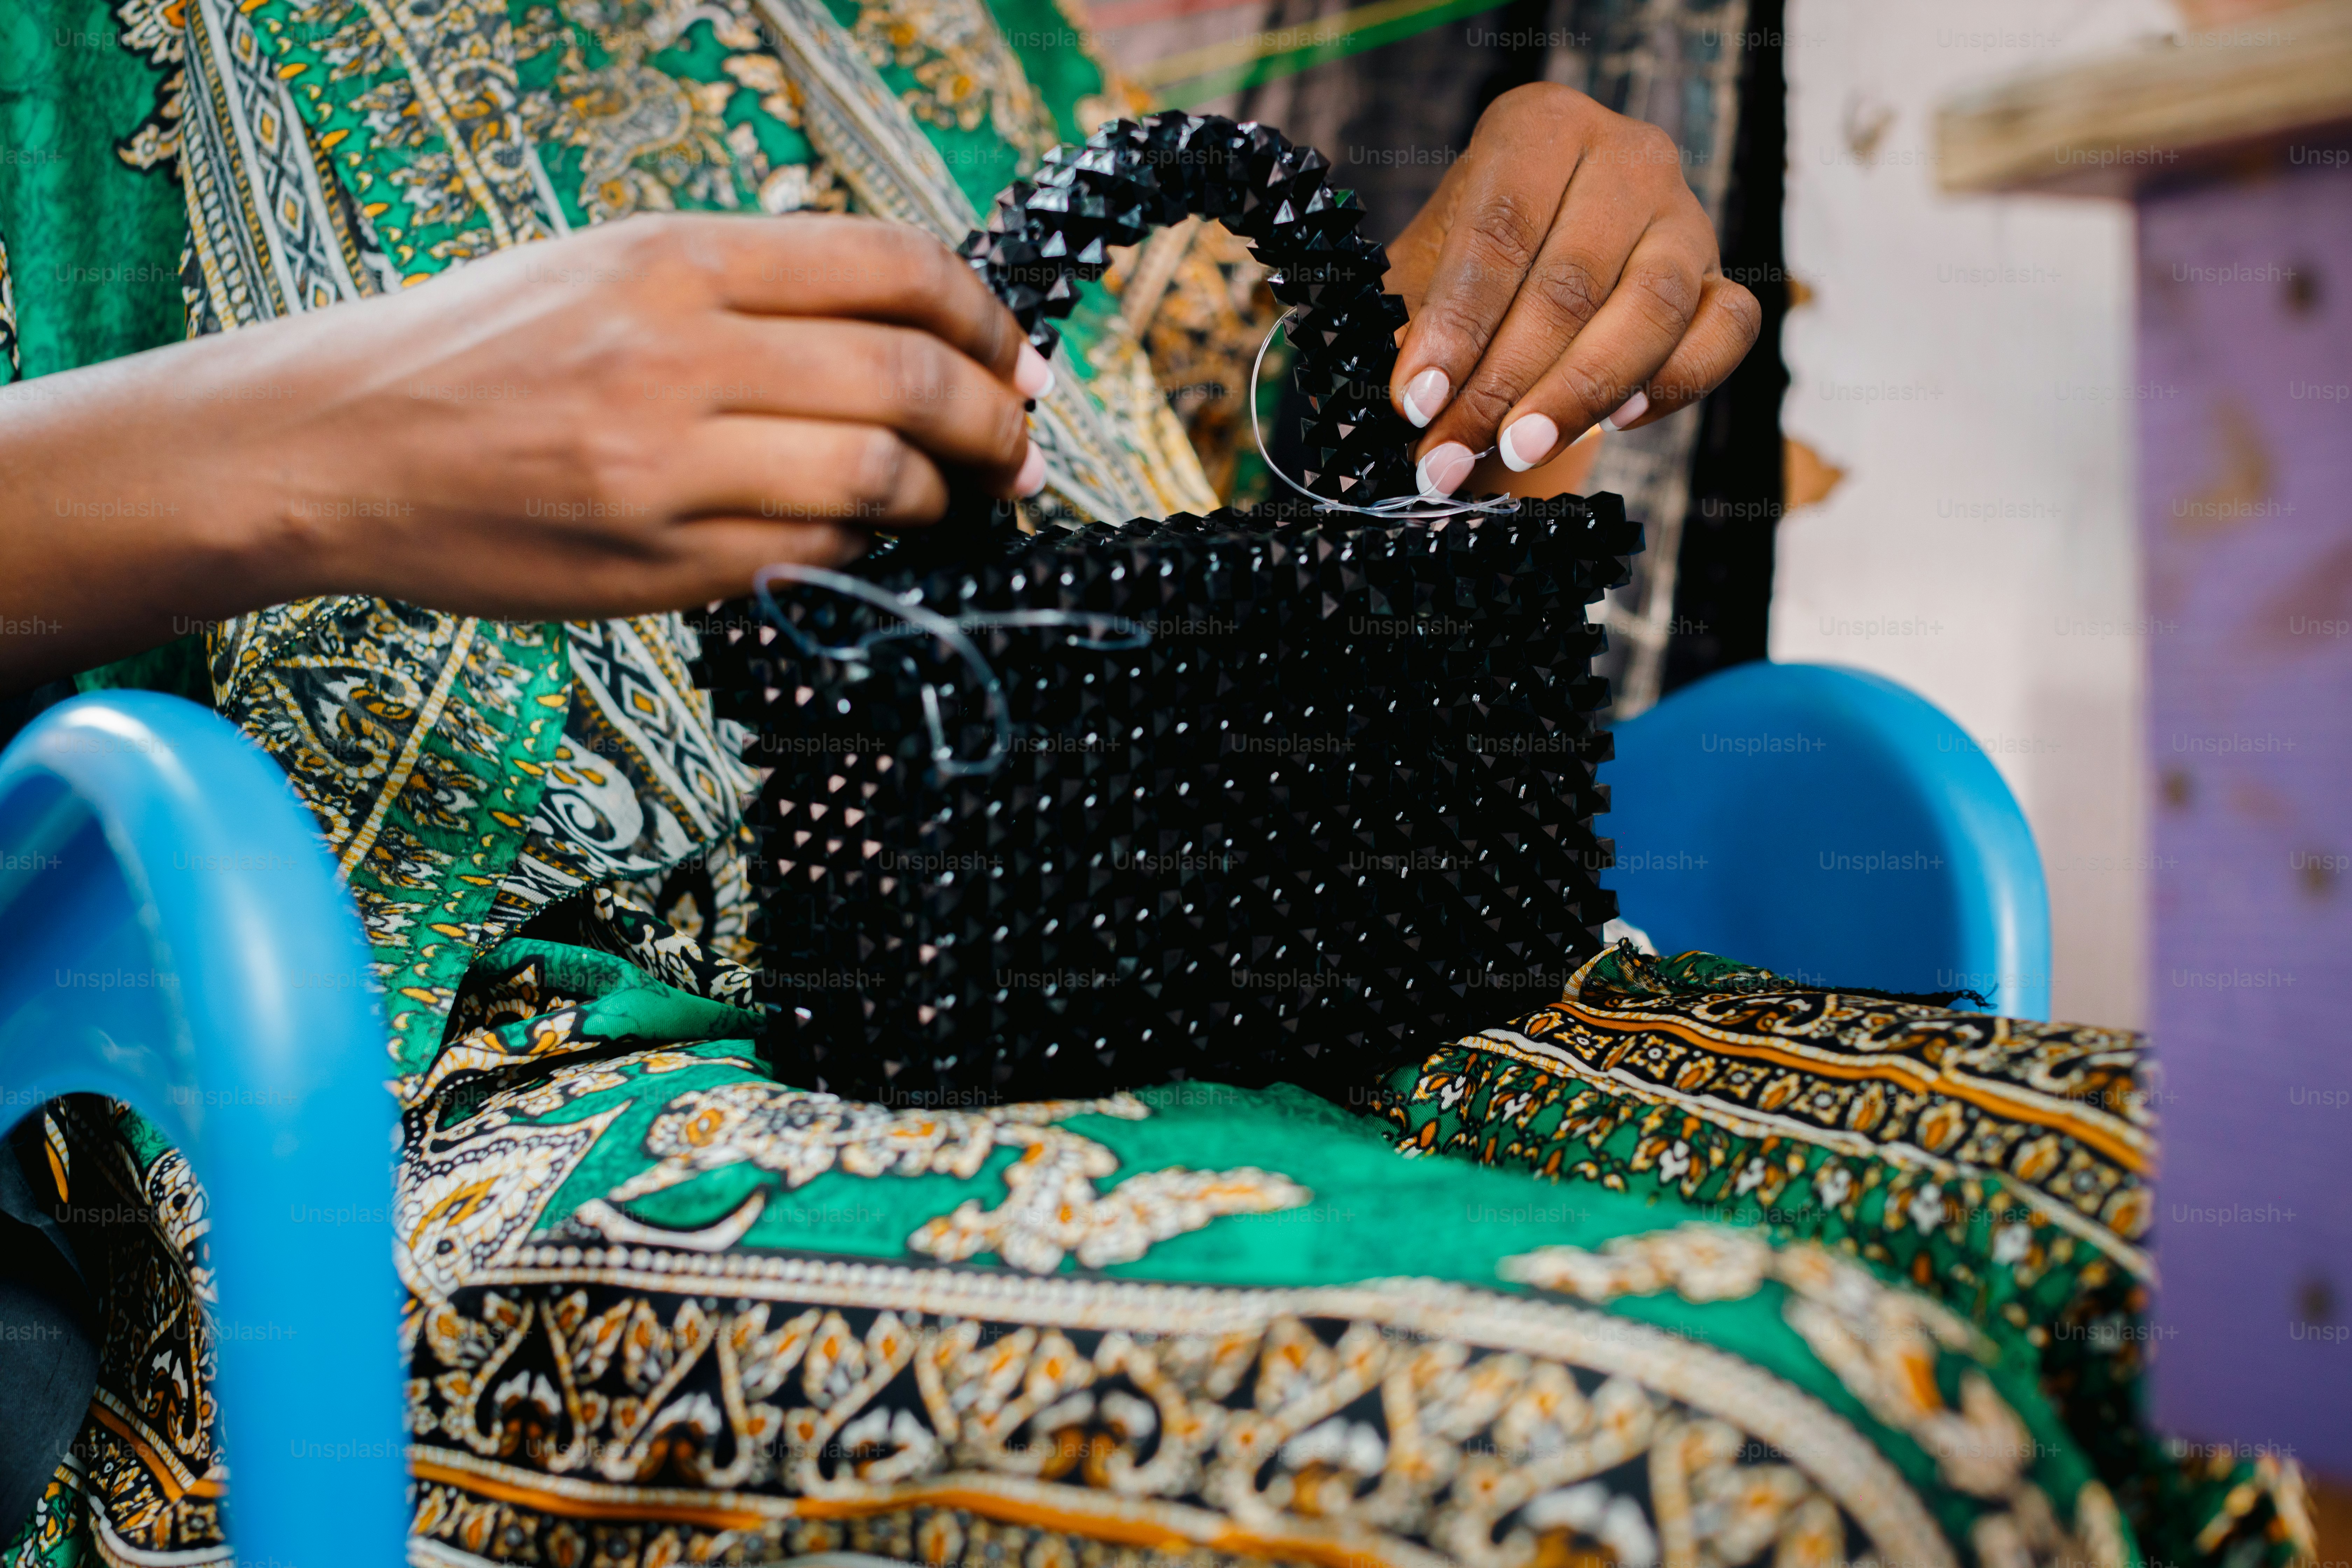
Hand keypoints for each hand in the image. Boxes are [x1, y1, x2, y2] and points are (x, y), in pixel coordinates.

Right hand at [0, 213, 1047, 687]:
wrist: (333, 443)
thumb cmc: (478, 353)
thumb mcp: (609, 271)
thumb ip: (751, 296)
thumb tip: (903, 336)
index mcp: (673, 260)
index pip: (890, 270)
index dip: (983, 318)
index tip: (1018, 356)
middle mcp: (676, 354)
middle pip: (907, 381)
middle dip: (996, 422)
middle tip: (1023, 446)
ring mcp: (666, 468)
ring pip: (875, 478)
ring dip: (942, 495)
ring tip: (958, 499)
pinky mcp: (654, 562)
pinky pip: (809, 556)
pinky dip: (861, 547)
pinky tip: (866, 536)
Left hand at [1383, 84, 1761, 497]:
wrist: (1530, 273)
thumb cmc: (1470, 269)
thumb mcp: (1423, 276)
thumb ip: (1415, 327)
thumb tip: (1414, 399)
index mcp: (1539, 128)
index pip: (1500, 228)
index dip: (1456, 324)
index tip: (1417, 400)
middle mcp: (1626, 155)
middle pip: (1571, 281)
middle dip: (1503, 383)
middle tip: (1452, 451)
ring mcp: (1686, 215)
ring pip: (1650, 309)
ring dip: (1579, 394)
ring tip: (1520, 449)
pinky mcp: (1724, 276)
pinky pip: (1724, 333)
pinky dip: (1673, 384)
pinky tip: (1618, 423)